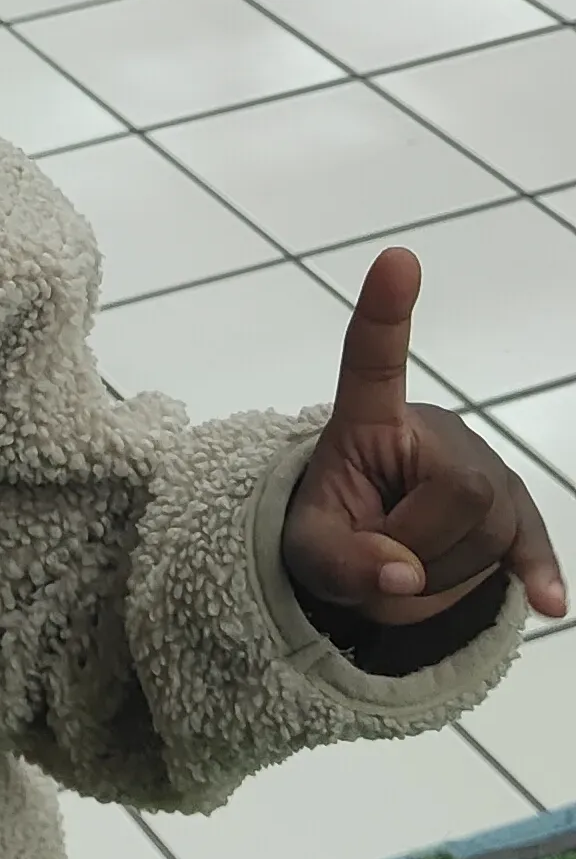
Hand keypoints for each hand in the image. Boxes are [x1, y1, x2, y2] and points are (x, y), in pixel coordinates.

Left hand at [282, 248, 564, 631]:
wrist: (370, 555)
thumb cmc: (334, 531)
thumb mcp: (309, 556)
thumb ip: (342, 562)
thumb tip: (402, 575)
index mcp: (369, 422)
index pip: (373, 362)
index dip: (386, 313)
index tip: (396, 258)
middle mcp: (436, 432)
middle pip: (461, 493)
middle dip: (420, 545)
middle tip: (383, 559)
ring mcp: (484, 466)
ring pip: (492, 532)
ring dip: (445, 576)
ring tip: (410, 567)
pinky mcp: (515, 506)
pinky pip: (531, 542)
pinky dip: (536, 570)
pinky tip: (549, 600)